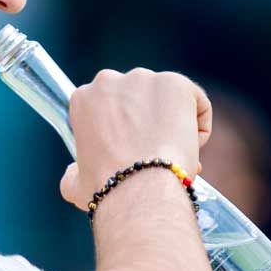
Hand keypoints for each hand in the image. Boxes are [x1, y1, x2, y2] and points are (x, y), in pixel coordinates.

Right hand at [60, 68, 211, 210]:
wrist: (140, 191)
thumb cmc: (108, 190)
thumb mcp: (76, 184)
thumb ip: (73, 173)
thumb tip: (72, 174)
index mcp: (82, 99)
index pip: (109, 106)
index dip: (122, 130)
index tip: (131, 151)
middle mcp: (109, 81)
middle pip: (137, 97)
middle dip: (147, 122)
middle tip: (153, 153)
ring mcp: (143, 79)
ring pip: (167, 100)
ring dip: (172, 123)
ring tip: (172, 154)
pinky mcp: (175, 84)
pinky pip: (196, 102)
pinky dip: (198, 126)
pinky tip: (191, 147)